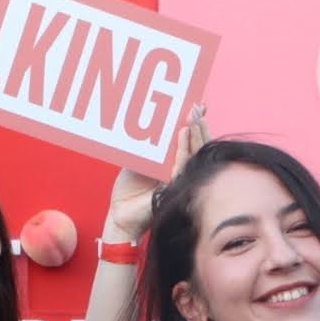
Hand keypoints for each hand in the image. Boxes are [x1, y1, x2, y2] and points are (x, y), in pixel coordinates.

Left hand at [103, 104, 207, 242]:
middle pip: (198, 147)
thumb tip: (158, 121)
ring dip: (195, 133)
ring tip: (193, 116)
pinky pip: (181, 166)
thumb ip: (151, 144)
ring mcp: (180, 180)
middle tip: (197, 107)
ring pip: (194, 155)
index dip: (196, 124)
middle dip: (199, 126)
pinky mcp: (174, 188)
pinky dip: (183, 149)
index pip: (192, 142)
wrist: (120, 214)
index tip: (198, 105)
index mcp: (175, 164)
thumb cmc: (129, 190)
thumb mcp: (139, 159)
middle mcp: (182, 171)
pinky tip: (183, 134)